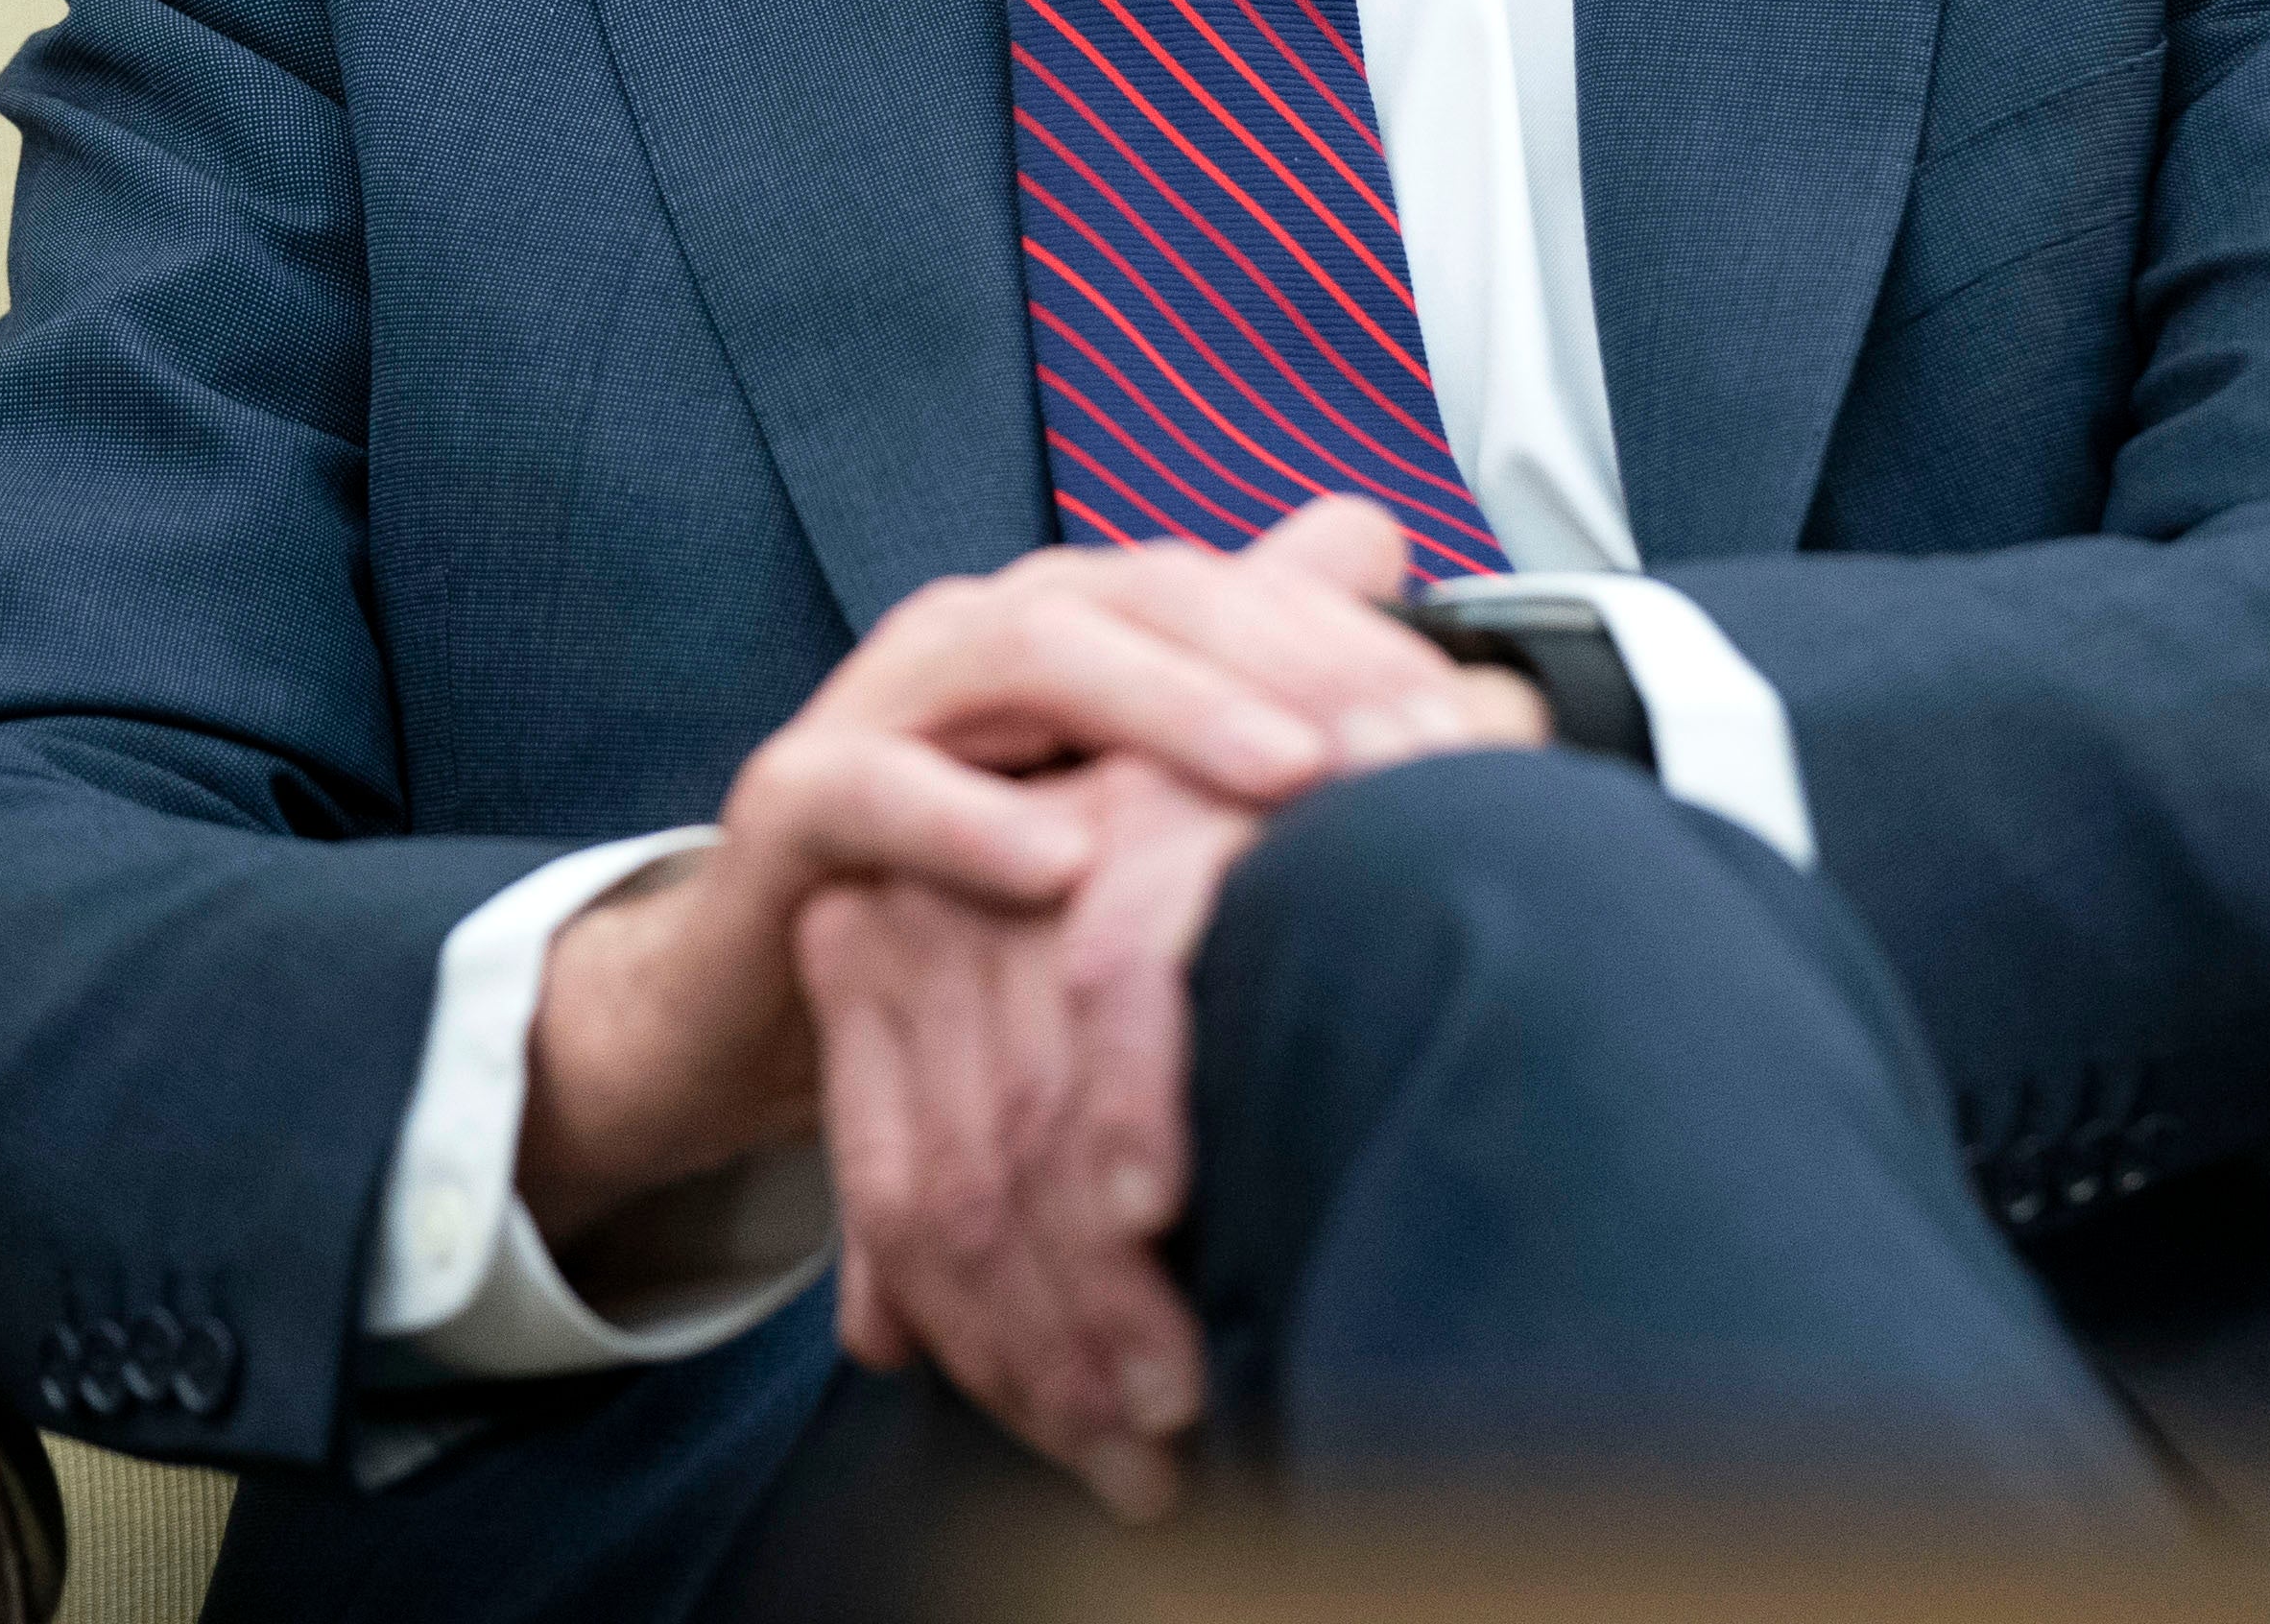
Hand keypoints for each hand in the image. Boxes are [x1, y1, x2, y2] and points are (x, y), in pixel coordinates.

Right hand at [517, 500, 1472, 1234]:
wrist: (775, 996)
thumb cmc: (985, 900)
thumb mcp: (1146, 824)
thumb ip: (1268, 716)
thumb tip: (1427, 620)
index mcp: (1093, 627)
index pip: (1250, 593)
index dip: (1370, 652)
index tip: (1494, 736)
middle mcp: (994, 633)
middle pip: (1161, 598)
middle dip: (1301, 666)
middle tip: (1420, 754)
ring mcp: (885, 702)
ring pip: (1031, 652)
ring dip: (1164, 707)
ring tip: (1283, 774)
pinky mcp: (793, 803)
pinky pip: (870, 787)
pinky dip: (961, 817)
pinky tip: (1058, 862)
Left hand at [807, 685, 1547, 1519]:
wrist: (1393, 809)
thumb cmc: (1248, 976)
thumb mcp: (1078, 1091)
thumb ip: (977, 1186)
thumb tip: (876, 1339)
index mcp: (895, 955)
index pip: (902, 1185)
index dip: (974, 1338)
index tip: (1063, 1440)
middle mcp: (947, 897)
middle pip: (958, 1169)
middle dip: (1046, 1342)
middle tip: (1129, 1460)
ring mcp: (1048, 845)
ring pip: (1025, 1109)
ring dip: (1098, 1282)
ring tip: (1165, 1398)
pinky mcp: (1153, 808)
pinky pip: (1111, 986)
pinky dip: (1127, 1111)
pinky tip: (1153, 1210)